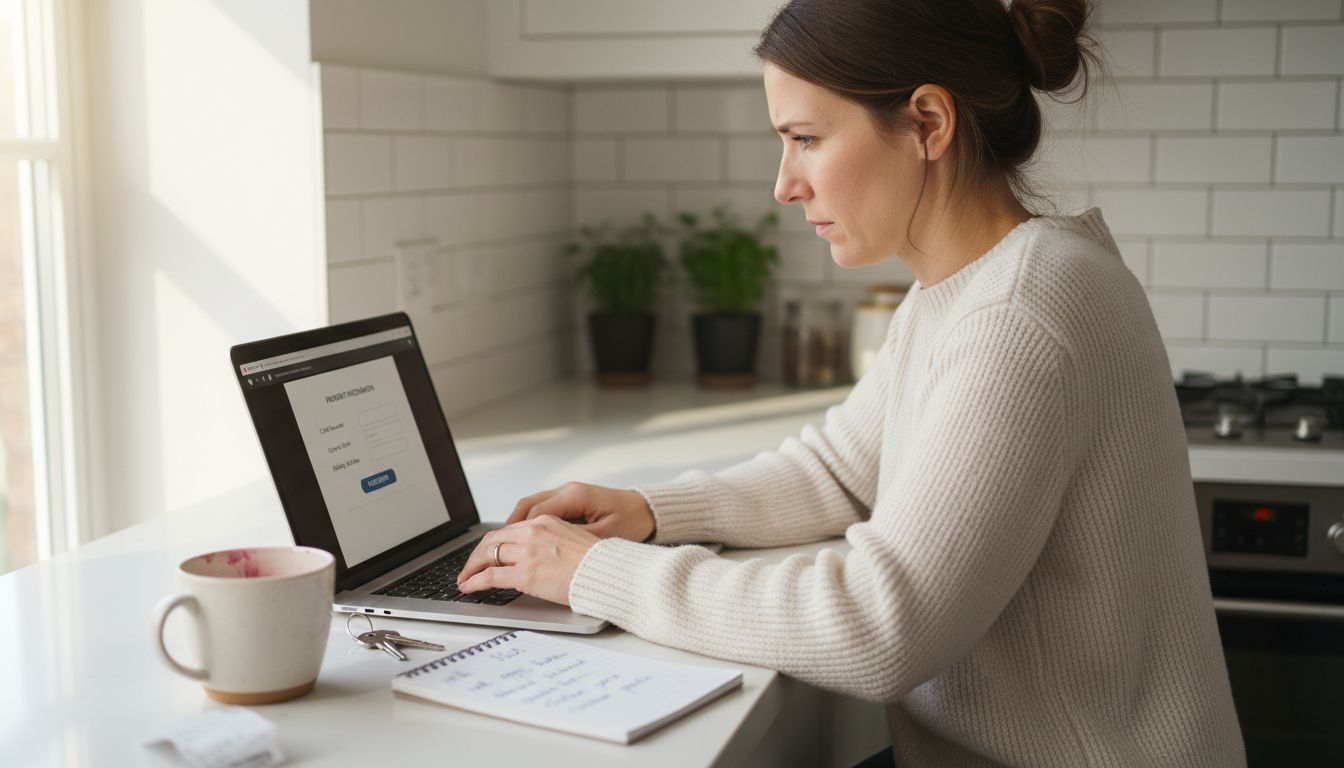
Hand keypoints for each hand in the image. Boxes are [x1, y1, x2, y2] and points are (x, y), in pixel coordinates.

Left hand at [456, 516, 600, 604]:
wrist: (607, 573)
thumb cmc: (598, 562)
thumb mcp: (574, 539)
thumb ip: (553, 541)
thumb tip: (543, 554)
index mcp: (545, 522)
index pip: (509, 529)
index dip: (494, 543)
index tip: (488, 552)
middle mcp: (533, 532)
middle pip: (493, 540)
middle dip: (477, 554)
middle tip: (471, 566)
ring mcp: (527, 553)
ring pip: (487, 555)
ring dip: (472, 568)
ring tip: (466, 579)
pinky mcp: (525, 574)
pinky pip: (490, 576)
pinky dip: (474, 581)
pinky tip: (469, 587)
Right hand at [506, 481, 655, 541]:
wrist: (650, 511)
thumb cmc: (633, 522)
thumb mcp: (604, 537)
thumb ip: (575, 541)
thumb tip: (549, 554)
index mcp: (574, 496)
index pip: (534, 513)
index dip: (515, 534)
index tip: (501, 552)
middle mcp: (567, 490)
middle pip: (525, 507)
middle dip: (506, 530)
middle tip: (490, 552)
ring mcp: (568, 493)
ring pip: (530, 506)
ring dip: (515, 525)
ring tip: (501, 548)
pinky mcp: (571, 500)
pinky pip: (541, 509)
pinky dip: (528, 523)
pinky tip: (523, 540)